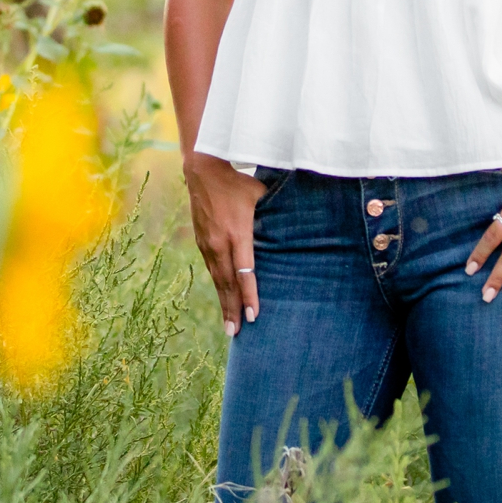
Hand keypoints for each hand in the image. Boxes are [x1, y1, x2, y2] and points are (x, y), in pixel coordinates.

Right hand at [185, 154, 266, 335]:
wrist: (202, 170)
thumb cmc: (238, 181)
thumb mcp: (261, 194)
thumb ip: (276, 212)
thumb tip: (300, 223)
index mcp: (237, 233)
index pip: (245, 271)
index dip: (249, 295)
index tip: (253, 315)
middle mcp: (219, 243)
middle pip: (228, 283)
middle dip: (233, 309)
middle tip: (237, 333)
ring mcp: (207, 244)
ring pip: (218, 280)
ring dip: (224, 303)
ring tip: (229, 326)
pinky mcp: (201, 242)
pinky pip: (211, 270)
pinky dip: (218, 288)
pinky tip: (223, 299)